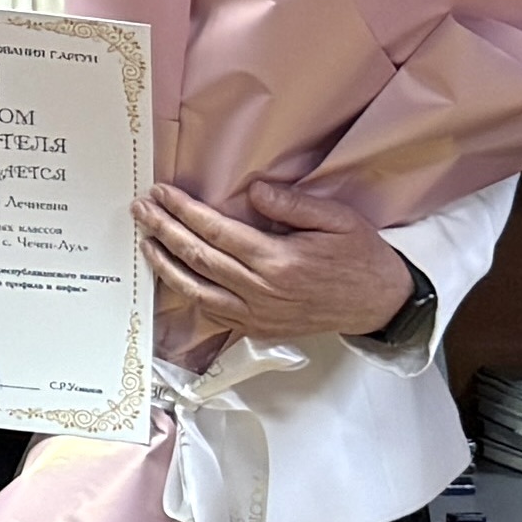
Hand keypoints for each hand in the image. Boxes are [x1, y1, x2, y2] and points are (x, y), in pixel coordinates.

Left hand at [140, 180, 415, 344]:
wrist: (380, 304)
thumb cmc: (361, 257)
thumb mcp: (338, 219)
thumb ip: (292, 204)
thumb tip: (254, 192)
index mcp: (278, 261)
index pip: (216, 231)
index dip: (184, 210)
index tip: (162, 192)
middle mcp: (261, 291)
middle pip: (197, 258)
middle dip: (164, 230)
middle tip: (141, 209)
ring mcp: (257, 314)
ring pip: (196, 290)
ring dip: (165, 264)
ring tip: (145, 241)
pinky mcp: (258, 329)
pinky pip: (213, 313)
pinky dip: (188, 294)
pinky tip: (174, 276)